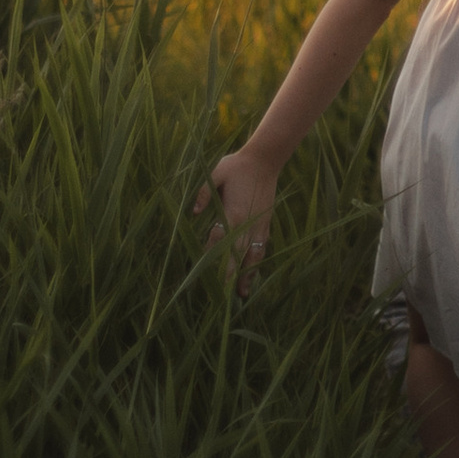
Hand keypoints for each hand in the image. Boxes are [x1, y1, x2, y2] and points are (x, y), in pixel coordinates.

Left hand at [194, 143, 278, 287]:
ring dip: (246, 275)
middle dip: (228, 276)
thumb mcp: (216, 173)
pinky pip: (261, 248)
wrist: (264, 160)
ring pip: (251, 256)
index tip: (202, 276)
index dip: (210, 259)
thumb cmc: (236, 166)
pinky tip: (254, 274)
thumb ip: (204, 193)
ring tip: (242, 295)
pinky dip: (257, 263)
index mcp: (232, 213)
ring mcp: (257, 225)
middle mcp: (246, 224)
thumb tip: (193, 213)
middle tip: (221, 297)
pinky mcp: (265, 224)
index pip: (218, 241)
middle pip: (236, 255)